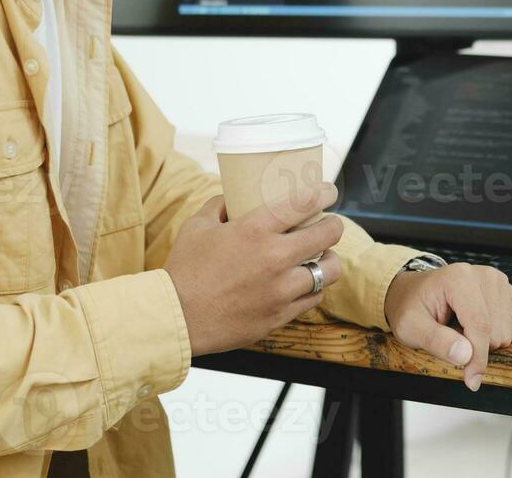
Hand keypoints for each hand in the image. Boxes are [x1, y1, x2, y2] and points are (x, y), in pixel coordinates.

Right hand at [163, 182, 344, 355]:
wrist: (177, 320)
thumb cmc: (184, 270)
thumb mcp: (197, 226)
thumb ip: (219, 205)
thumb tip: (233, 196)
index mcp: (254, 230)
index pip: (303, 203)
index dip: (324, 193)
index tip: (328, 191)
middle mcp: (273, 259)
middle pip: (327, 235)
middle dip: (334, 225)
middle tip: (330, 224)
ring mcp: (280, 291)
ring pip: (329, 271)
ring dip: (329, 260)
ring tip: (323, 257)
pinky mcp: (280, 316)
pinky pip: (313, 298)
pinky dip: (314, 287)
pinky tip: (306, 282)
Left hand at [383, 263, 511, 390]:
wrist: (413, 292)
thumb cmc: (411, 306)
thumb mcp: (411, 328)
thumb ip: (436, 341)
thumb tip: (465, 355)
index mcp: (458, 279)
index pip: (479, 325)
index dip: (478, 358)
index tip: (471, 380)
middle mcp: (481, 275)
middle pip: (495, 331)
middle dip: (477, 347)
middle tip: (452, 338)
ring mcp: (495, 281)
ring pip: (506, 331)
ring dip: (486, 341)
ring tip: (462, 330)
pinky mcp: (504, 290)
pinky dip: (496, 334)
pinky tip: (475, 326)